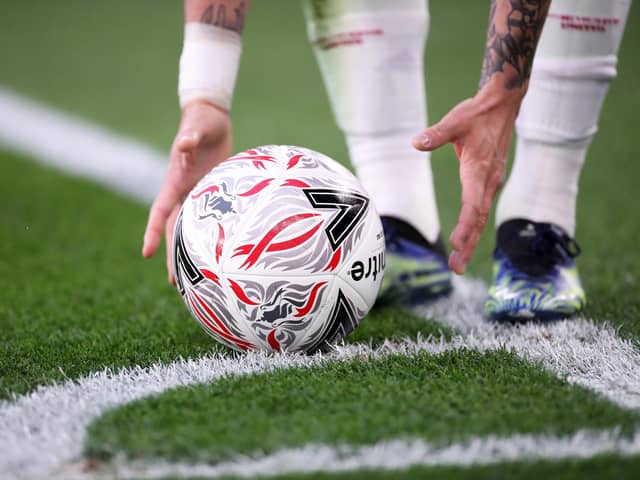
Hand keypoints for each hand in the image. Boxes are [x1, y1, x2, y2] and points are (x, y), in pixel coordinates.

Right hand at [142, 100, 231, 283]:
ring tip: (196, 278)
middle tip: (175, 284)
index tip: (146, 253)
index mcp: (175, 181)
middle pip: (175, 230)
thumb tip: (185, 144)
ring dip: (192, 251)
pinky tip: (221, 253)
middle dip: (174, 255)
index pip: (160, 211)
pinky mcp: (214, 193)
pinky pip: (212, 219)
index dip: (152, 232)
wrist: (211, 118)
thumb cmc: (201, 121)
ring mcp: (199, 194)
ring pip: (193, 229)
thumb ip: (191, 137)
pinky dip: (213, 235)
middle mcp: (184, 192)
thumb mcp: (196, 128)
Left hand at [413, 89, 520, 274]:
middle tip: (456, 268)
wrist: (503, 106)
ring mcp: (491, 183)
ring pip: (481, 218)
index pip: (472, 203)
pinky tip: (464, 244)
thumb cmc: (477, 114)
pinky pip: (481, 211)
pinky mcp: (489, 183)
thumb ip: (436, 134)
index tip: (455, 243)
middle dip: (467, 245)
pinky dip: (473, 229)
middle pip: (478, 219)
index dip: (465, 225)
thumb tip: (416, 143)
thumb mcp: (456, 120)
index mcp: (479, 169)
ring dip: (470, 242)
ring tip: (457, 265)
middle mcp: (488, 180)